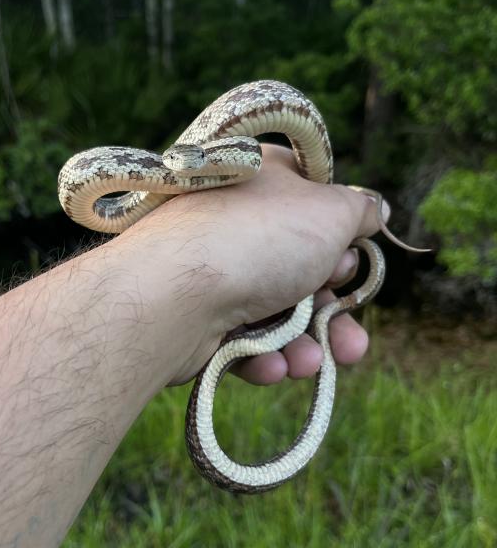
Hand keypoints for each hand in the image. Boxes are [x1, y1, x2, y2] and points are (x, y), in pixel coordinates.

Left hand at [122, 143, 387, 384]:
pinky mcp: (195, 316)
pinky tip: (271, 367)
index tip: (351, 260)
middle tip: (351, 342)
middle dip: (332, 314)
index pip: (312, 204)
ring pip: (274, 313)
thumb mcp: (330, 212)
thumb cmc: (260, 238)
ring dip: (302, 345)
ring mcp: (213, 269)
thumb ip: (360, 210)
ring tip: (310, 364)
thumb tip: (375, 207)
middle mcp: (236, 221)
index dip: (340, 238)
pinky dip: (260, 355)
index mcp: (264, 181)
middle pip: (300, 270)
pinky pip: (240, 338)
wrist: (173, 291)